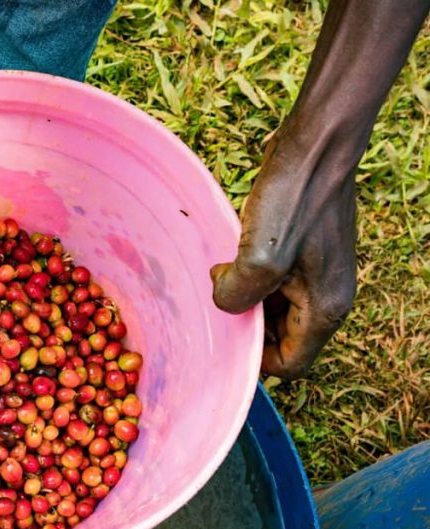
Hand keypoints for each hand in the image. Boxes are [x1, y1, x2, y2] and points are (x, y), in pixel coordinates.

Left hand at [210, 128, 357, 378]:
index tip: (224, 336)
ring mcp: (314, 276)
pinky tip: (228, 261)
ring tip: (221, 277)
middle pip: (280, 339)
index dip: (255, 360)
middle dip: (245, 326)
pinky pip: (270, 284)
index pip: (291, 364)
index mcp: (325, 309)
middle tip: (218, 302)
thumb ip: (238, 295)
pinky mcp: (301, 255)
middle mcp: (325, 298)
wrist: (315, 148)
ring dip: (243, 301)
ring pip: (272, 310)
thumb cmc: (294, 198)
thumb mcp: (260, 256)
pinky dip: (247, 280)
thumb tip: (224, 303)